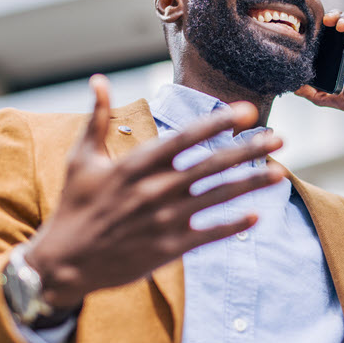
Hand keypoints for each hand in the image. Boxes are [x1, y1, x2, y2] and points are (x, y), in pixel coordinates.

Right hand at [24, 75, 285, 308]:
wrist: (63, 263)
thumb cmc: (74, 206)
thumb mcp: (81, 159)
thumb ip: (96, 118)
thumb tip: (98, 79)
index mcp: (136, 165)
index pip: (185, 138)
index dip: (218, 123)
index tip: (246, 111)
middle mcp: (154, 190)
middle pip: (211, 166)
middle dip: (248, 150)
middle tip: (280, 138)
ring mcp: (164, 220)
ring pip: (217, 198)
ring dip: (250, 184)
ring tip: (280, 173)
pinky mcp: (168, 248)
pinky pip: (208, 234)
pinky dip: (232, 225)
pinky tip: (257, 215)